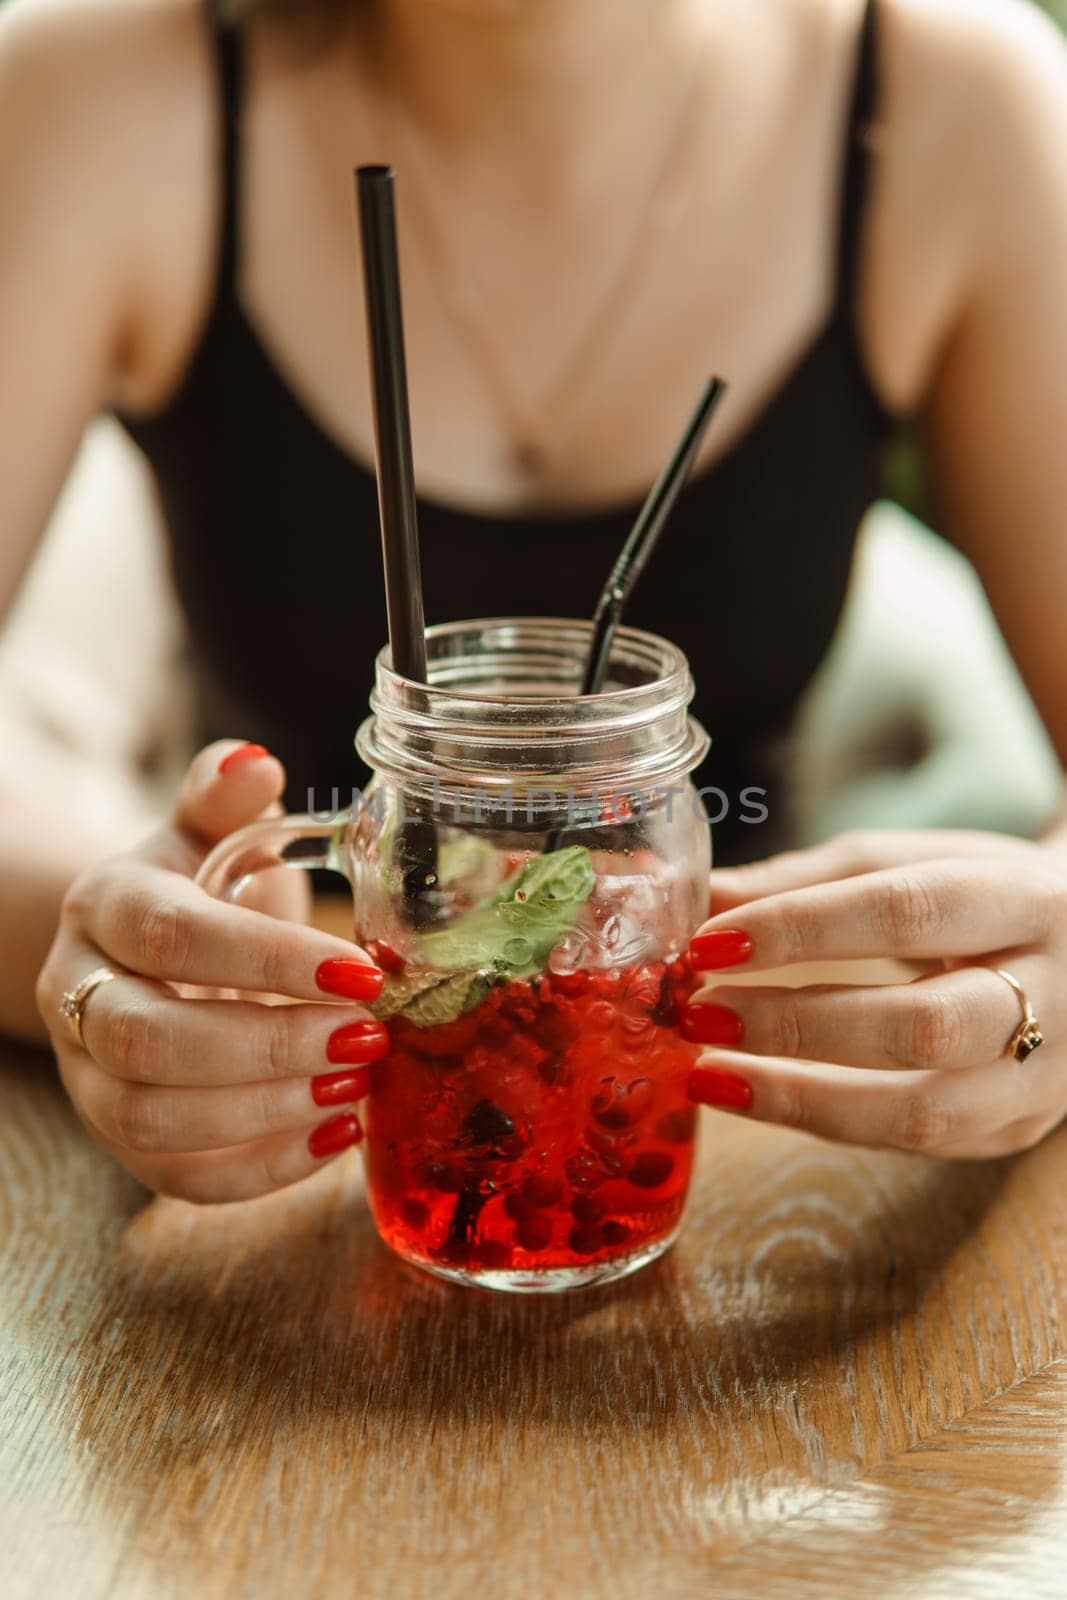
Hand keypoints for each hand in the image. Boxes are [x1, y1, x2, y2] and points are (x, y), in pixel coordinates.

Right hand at [37, 742, 388, 1201]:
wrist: (137, 955)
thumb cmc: (198, 886)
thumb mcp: (209, 830)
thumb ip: (226, 797)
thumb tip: (255, 765)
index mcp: (105, 905)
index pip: (174, 936)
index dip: (268, 959)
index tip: (362, 973)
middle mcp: (79, 994)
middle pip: (149, 1040)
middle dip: (268, 1047)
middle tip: (367, 1038)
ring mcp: (91, 1075)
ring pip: (153, 1120)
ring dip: (266, 1112)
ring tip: (357, 1086)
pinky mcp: (123, 1139)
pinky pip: (178, 1177)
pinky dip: (261, 1169)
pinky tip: (337, 1134)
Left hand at [683, 828, 1066, 1157]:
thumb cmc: (985, 899)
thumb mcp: (918, 864)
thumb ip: (811, 881)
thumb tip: (703, 895)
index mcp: (1027, 900)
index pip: (908, 911)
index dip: (802, 928)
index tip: (710, 941)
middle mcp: (1056, 993)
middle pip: (923, 1024)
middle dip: (796, 1023)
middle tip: (701, 1012)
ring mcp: (1046, 1077)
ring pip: (923, 1113)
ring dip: (800, 1098)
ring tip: (710, 1073)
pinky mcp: (1018, 1129)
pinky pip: (913, 1142)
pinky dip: (826, 1121)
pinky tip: (760, 1094)